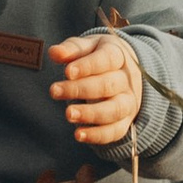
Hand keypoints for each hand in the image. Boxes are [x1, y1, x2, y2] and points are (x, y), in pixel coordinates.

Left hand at [51, 31, 141, 150]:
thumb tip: (54, 53)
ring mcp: (128, 101)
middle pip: (108, 85)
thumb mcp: (87, 47)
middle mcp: (127, 79)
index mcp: (118, 55)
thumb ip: (72, 49)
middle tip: (54, 91)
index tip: (67, 72)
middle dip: (80, 89)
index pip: (107, 59)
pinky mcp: (125, 121)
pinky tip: (79, 135)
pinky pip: (115, 131)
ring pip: (114, 110)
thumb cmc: (98, 56)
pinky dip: (98, 135)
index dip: (87, 66)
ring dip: (90, 114)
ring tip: (68, 114)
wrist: (124, 72)